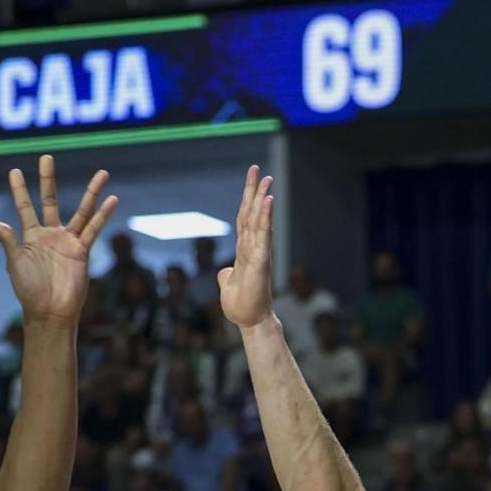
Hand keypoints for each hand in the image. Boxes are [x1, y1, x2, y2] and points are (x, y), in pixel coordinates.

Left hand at [0, 155, 115, 322]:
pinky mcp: (82, 251)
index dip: (18, 189)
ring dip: (92, 192)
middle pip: (50, 200)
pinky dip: (103, 215)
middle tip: (47, 157)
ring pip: (81, 211)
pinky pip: (93, 229)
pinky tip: (112, 200)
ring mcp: (67, 241)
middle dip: (48, 179)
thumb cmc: (29, 290)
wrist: (50, 312)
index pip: (24, 207)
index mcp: (30, 236)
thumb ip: (8, 241)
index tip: (14, 171)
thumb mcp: (15, 263)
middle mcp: (50, 234)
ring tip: (102, 173)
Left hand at [218, 165, 275, 328]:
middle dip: (254, 190)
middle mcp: (253, 247)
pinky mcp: (261, 261)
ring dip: (261, 199)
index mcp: (244, 249)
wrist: (250, 321)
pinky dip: (265, 217)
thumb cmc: (241, 305)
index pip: (244, 218)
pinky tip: (268, 201)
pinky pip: (263, 235)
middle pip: (252, 213)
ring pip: (258, 220)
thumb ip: (226, 276)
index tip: (250, 179)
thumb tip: (223, 273)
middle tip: (256, 169)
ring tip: (266, 179)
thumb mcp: (228, 285)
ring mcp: (258, 252)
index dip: (246, 198)